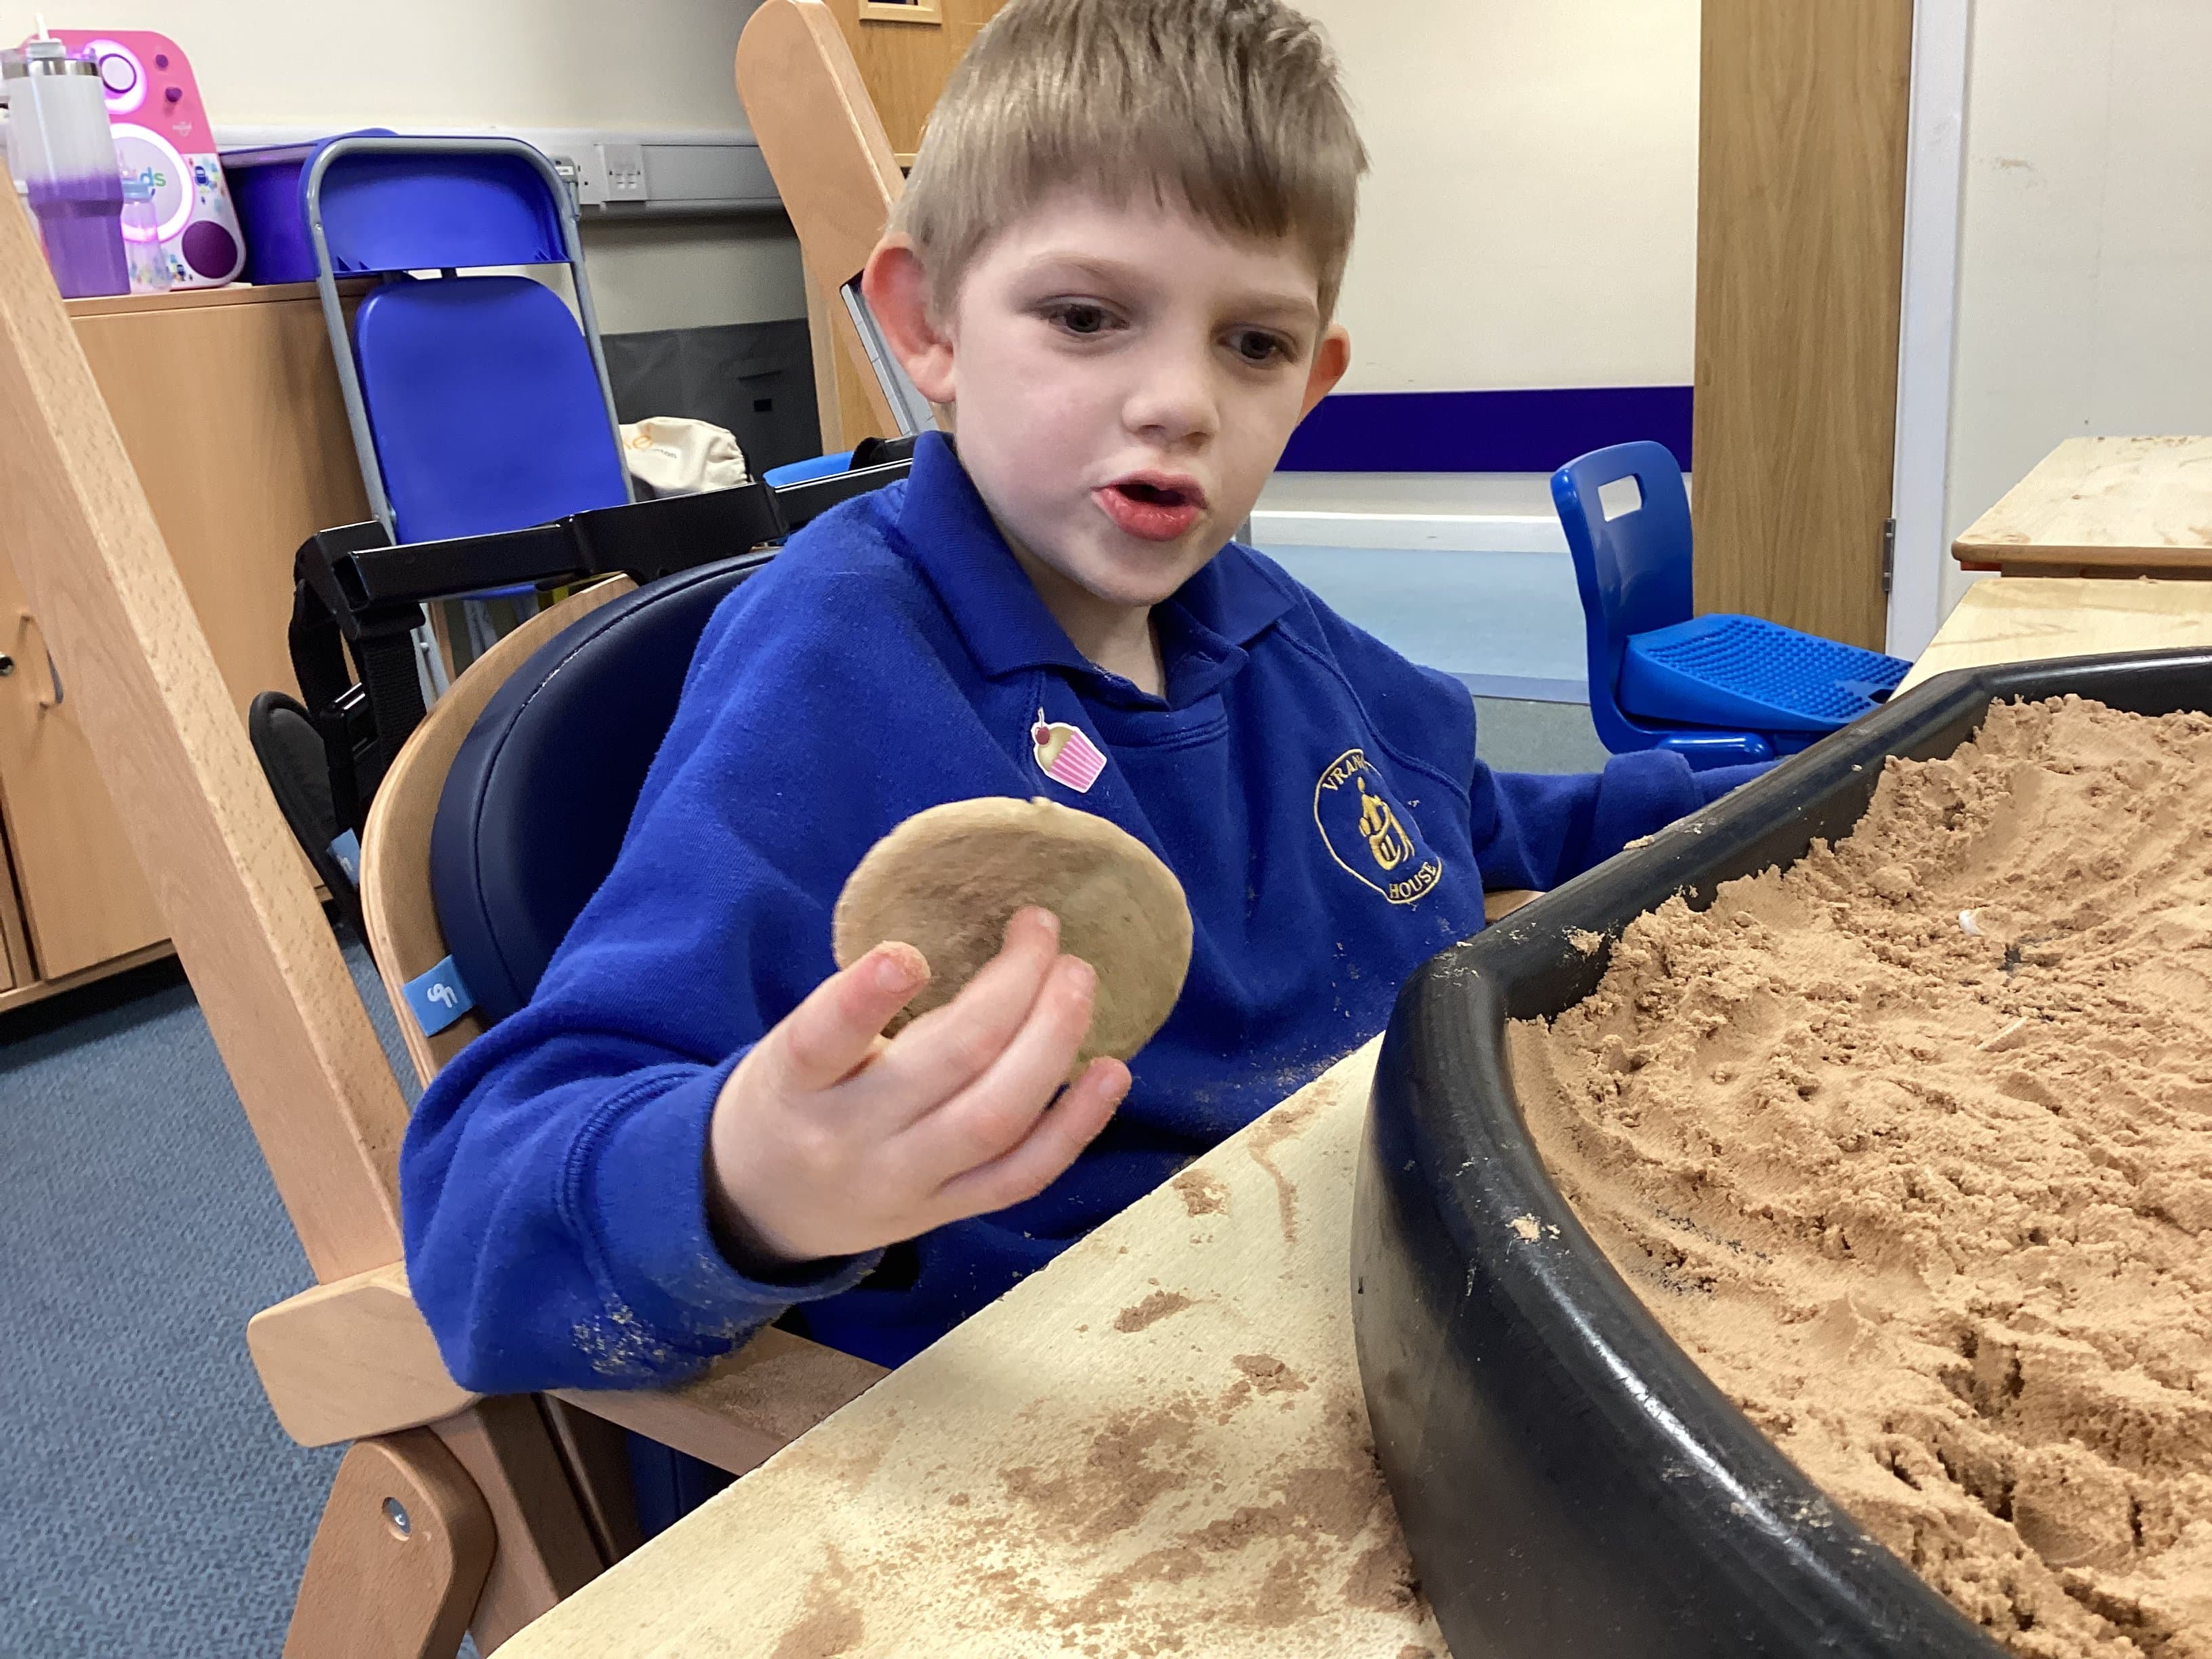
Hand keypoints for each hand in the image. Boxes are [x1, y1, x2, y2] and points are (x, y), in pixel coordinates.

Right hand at [705, 907, 1130, 1270]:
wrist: (761, 1207)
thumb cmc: (791, 1098)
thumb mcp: (791, 1048)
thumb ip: (860, 1009)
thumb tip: (975, 948)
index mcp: (794, 1084)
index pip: (821, 1042)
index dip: (863, 998)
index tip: (908, 955)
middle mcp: (849, 1139)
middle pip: (947, 1065)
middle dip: (1012, 988)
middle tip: (1042, 930)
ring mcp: (905, 1183)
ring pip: (997, 1117)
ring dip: (1053, 1041)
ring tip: (1077, 980)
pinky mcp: (947, 1211)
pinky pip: (1023, 1174)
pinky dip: (1076, 1123)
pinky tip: (1111, 1071)